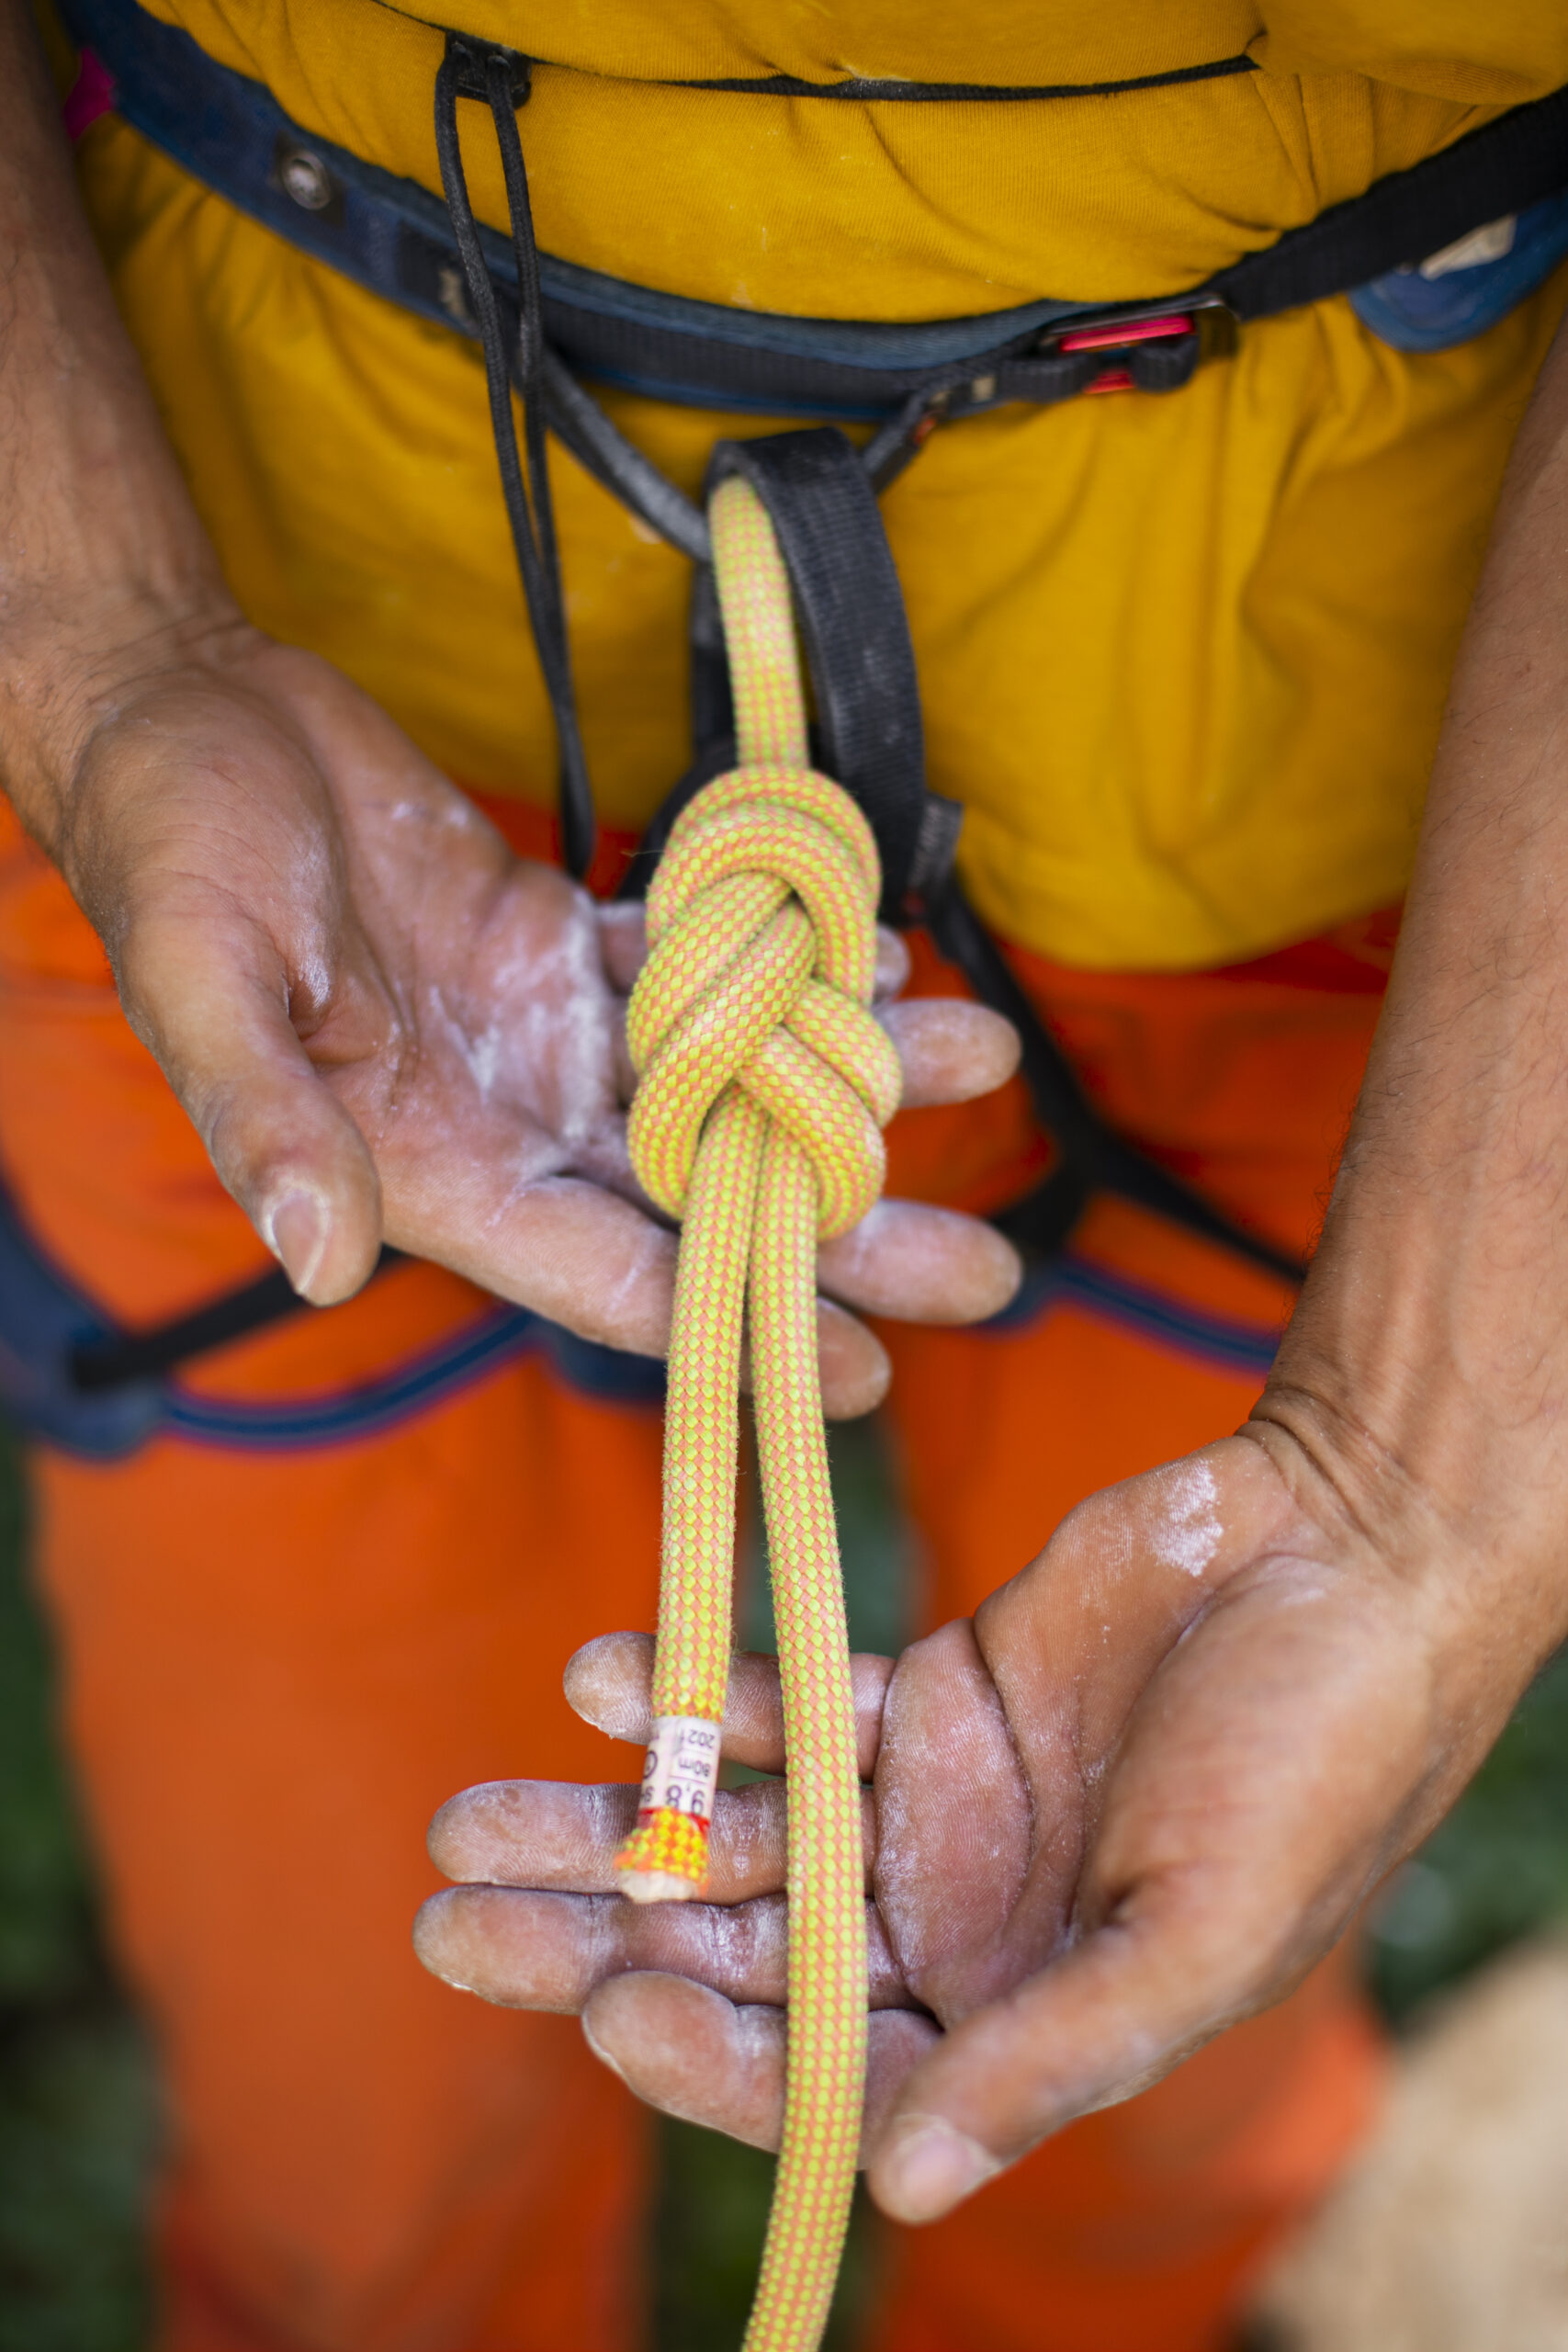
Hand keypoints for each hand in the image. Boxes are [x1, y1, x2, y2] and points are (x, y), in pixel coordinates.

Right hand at [19, 615, 1019, 1404]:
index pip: (611, 1275)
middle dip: (847, 1232)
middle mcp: (513, 1122)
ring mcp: (548, 1033)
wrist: (185, 720)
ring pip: (729, 1081)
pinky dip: (785, 963)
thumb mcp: (202, 981)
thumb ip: (266, 1117)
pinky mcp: (563, 943)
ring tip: (978, 1059)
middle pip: (707, 1200)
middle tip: (988, 1266)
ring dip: (848, 1074)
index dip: (740, 1323)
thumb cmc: (170, 854)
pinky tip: (879, 955)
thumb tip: (319, 1257)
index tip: (869, 1372)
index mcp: (436, 1170)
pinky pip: (697, 967)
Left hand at [414, 1421, 1561, 2219]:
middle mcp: (953, 1929)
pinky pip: (785, 1706)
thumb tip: (906, 2192)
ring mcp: (925, 1811)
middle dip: (593, 1942)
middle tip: (446, 1924)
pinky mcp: (922, 1694)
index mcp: (1022, 2020)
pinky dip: (696, 1696)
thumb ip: (1054, 2053)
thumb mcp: (1201, 1931)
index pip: (828, 2073)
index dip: (711, 2055)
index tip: (606, 2003)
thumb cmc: (1315, 1756)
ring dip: (607, 1822)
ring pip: (734, 1832)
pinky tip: (602, 1675)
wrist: (1346, 1547)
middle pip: (740, 1953)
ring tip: (468, 1818)